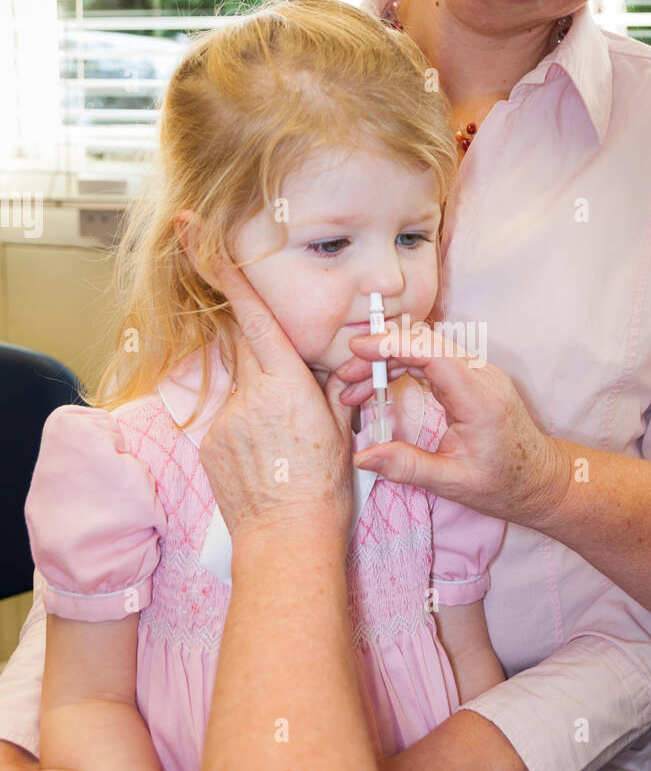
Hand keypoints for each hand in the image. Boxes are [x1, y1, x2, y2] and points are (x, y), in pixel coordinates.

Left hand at [198, 261, 353, 546]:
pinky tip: (269, 461)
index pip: (250, 311)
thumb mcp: (341, 428)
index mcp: (285, 382)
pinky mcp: (211, 444)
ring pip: (243, 388)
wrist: (288, 540)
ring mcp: (224, 420)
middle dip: (263, 350)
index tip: (190, 230)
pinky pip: (232, 420)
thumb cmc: (325, 488)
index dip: (220, 266)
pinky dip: (251, 430)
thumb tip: (328, 369)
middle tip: (288, 390)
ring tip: (287, 447)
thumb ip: (329, 388)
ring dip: (263, 402)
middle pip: (246, 345)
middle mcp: (248, 394)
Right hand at [336, 321, 570, 530]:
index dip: (393, 345)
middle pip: (425, 345)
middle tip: (345, 378)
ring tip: (354, 387)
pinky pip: (434, 360)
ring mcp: (479, 374)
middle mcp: (482, 376)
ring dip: (388, 360)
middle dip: (380, 353)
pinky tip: (379, 385)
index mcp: (480, 398)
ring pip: (427, 350)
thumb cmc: (504, 484)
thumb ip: (407, 467)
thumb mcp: (452, 483)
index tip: (357, 350)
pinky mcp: (473, 378)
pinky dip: (404, 367)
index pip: (433, 354)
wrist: (541, 480)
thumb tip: (362, 457)